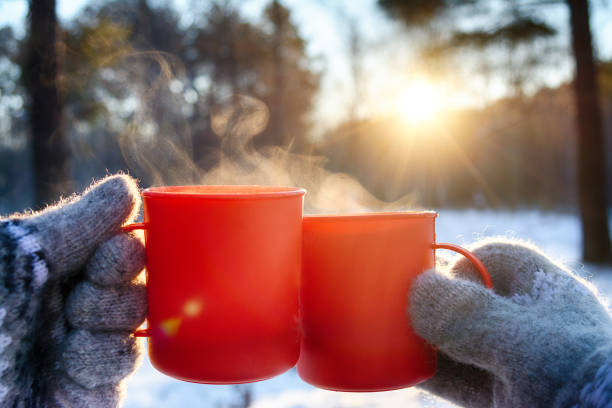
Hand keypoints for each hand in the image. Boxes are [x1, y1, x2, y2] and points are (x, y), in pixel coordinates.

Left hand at [0, 175, 146, 406]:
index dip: (123, 244)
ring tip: (72, 327)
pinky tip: (71, 360)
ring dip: (110, 315)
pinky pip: (124, 360)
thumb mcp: (17, 255)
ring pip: (136, 314)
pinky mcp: (94, 385)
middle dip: (116, 279)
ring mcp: (83, 342)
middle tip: (87, 289)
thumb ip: (75, 222)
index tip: (111, 250)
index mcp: (49, 263)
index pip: (111, 240)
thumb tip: (127, 186)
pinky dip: (104, 355)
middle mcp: (69, 299)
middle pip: (133, 275)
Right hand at [410, 239, 611, 407]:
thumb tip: (416, 289)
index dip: (460, 260)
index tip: (428, 276)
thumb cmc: (579, 381)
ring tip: (387, 334)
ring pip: (455, 340)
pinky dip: (425, 371)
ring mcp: (511, 363)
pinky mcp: (498, 398)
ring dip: (422, 337)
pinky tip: (399, 366)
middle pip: (467, 298)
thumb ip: (466, 314)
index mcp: (544, 293)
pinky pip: (452, 377)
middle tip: (395, 306)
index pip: (496, 258)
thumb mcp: (522, 341)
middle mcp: (526, 324)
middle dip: (431, 301)